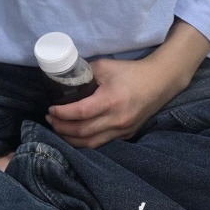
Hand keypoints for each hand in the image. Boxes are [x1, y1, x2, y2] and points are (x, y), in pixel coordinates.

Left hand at [46, 55, 181, 149]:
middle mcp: (117, 119)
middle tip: (50, 119)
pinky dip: (84, 141)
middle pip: (82, 131)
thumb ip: (84, 72)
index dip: (62, 113)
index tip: (50, 109)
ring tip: (58, 128)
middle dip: (61, 127)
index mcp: (111, 100)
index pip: (80, 112)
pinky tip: (74, 135)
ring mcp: (122, 130)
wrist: (159, 82)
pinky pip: (101, 143)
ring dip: (70, 138)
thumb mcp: (105, 66)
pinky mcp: (126, 135)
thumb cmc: (131, 72)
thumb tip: (63, 78)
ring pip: (90, 142)